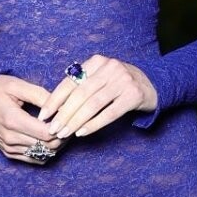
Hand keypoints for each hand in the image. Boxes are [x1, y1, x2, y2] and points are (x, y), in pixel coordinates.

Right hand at [0, 75, 65, 160]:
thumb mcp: (16, 85)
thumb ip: (39, 95)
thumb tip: (60, 106)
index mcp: (12, 120)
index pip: (46, 133)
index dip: (62, 128)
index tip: (68, 118)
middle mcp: (10, 138)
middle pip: (47, 145)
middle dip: (63, 137)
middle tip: (70, 125)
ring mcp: (9, 148)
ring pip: (43, 154)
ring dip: (57, 145)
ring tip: (63, 131)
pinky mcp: (9, 154)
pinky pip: (35, 159)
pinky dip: (47, 152)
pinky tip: (51, 140)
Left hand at [36, 56, 157, 136]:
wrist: (152, 85)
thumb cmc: (118, 85)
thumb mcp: (100, 78)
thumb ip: (81, 86)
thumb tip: (55, 108)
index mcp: (96, 62)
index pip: (70, 82)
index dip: (55, 99)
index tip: (43, 115)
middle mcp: (109, 67)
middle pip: (80, 94)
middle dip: (64, 114)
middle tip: (52, 129)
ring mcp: (123, 81)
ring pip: (93, 104)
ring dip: (76, 121)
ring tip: (64, 134)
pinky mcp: (134, 95)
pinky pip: (109, 113)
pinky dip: (94, 124)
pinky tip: (82, 133)